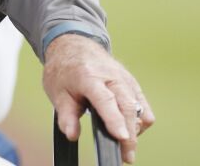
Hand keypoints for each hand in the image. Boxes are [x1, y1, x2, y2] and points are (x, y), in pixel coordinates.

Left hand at [43, 34, 153, 163]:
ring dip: (135, 129)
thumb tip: (72, 135)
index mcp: (88, 76)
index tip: (121, 138)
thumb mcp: (56, 92)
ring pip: (139, 108)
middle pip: (128, 107)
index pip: (105, 100)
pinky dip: (139, 120)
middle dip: (130, 134)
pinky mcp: (132, 83)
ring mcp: (124, 78)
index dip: (114, 120)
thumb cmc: (63, 69)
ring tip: (122, 142)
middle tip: (126, 156)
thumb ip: (65, 116)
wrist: (73, 45)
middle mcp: (110, 76)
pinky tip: (126, 127)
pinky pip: (143, 105)